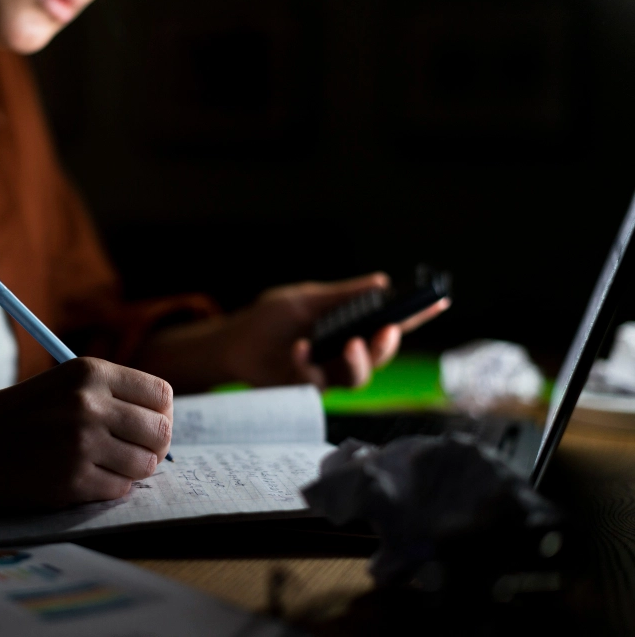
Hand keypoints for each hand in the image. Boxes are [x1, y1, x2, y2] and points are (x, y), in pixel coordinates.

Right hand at [0, 358, 172, 507]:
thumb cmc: (16, 415)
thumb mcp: (63, 384)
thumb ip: (110, 396)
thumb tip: (162, 423)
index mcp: (90, 371)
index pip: (160, 394)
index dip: (160, 414)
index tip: (148, 427)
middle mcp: (90, 403)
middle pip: (160, 431)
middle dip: (153, 447)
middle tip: (135, 454)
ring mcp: (82, 443)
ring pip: (144, 464)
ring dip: (131, 471)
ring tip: (105, 466)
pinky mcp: (72, 480)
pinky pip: (119, 490)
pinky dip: (109, 489)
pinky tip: (85, 480)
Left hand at [134, 273, 448, 391]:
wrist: (233, 341)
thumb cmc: (269, 319)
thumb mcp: (306, 299)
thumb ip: (342, 296)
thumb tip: (381, 282)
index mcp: (349, 328)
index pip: (388, 323)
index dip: (415, 317)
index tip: (438, 302)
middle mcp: (343, 354)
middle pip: (379, 357)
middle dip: (387, 346)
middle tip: (384, 331)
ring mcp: (326, 374)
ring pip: (357, 377)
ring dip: (359, 361)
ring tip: (351, 344)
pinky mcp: (305, 389)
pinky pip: (317, 381)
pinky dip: (308, 361)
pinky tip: (299, 346)